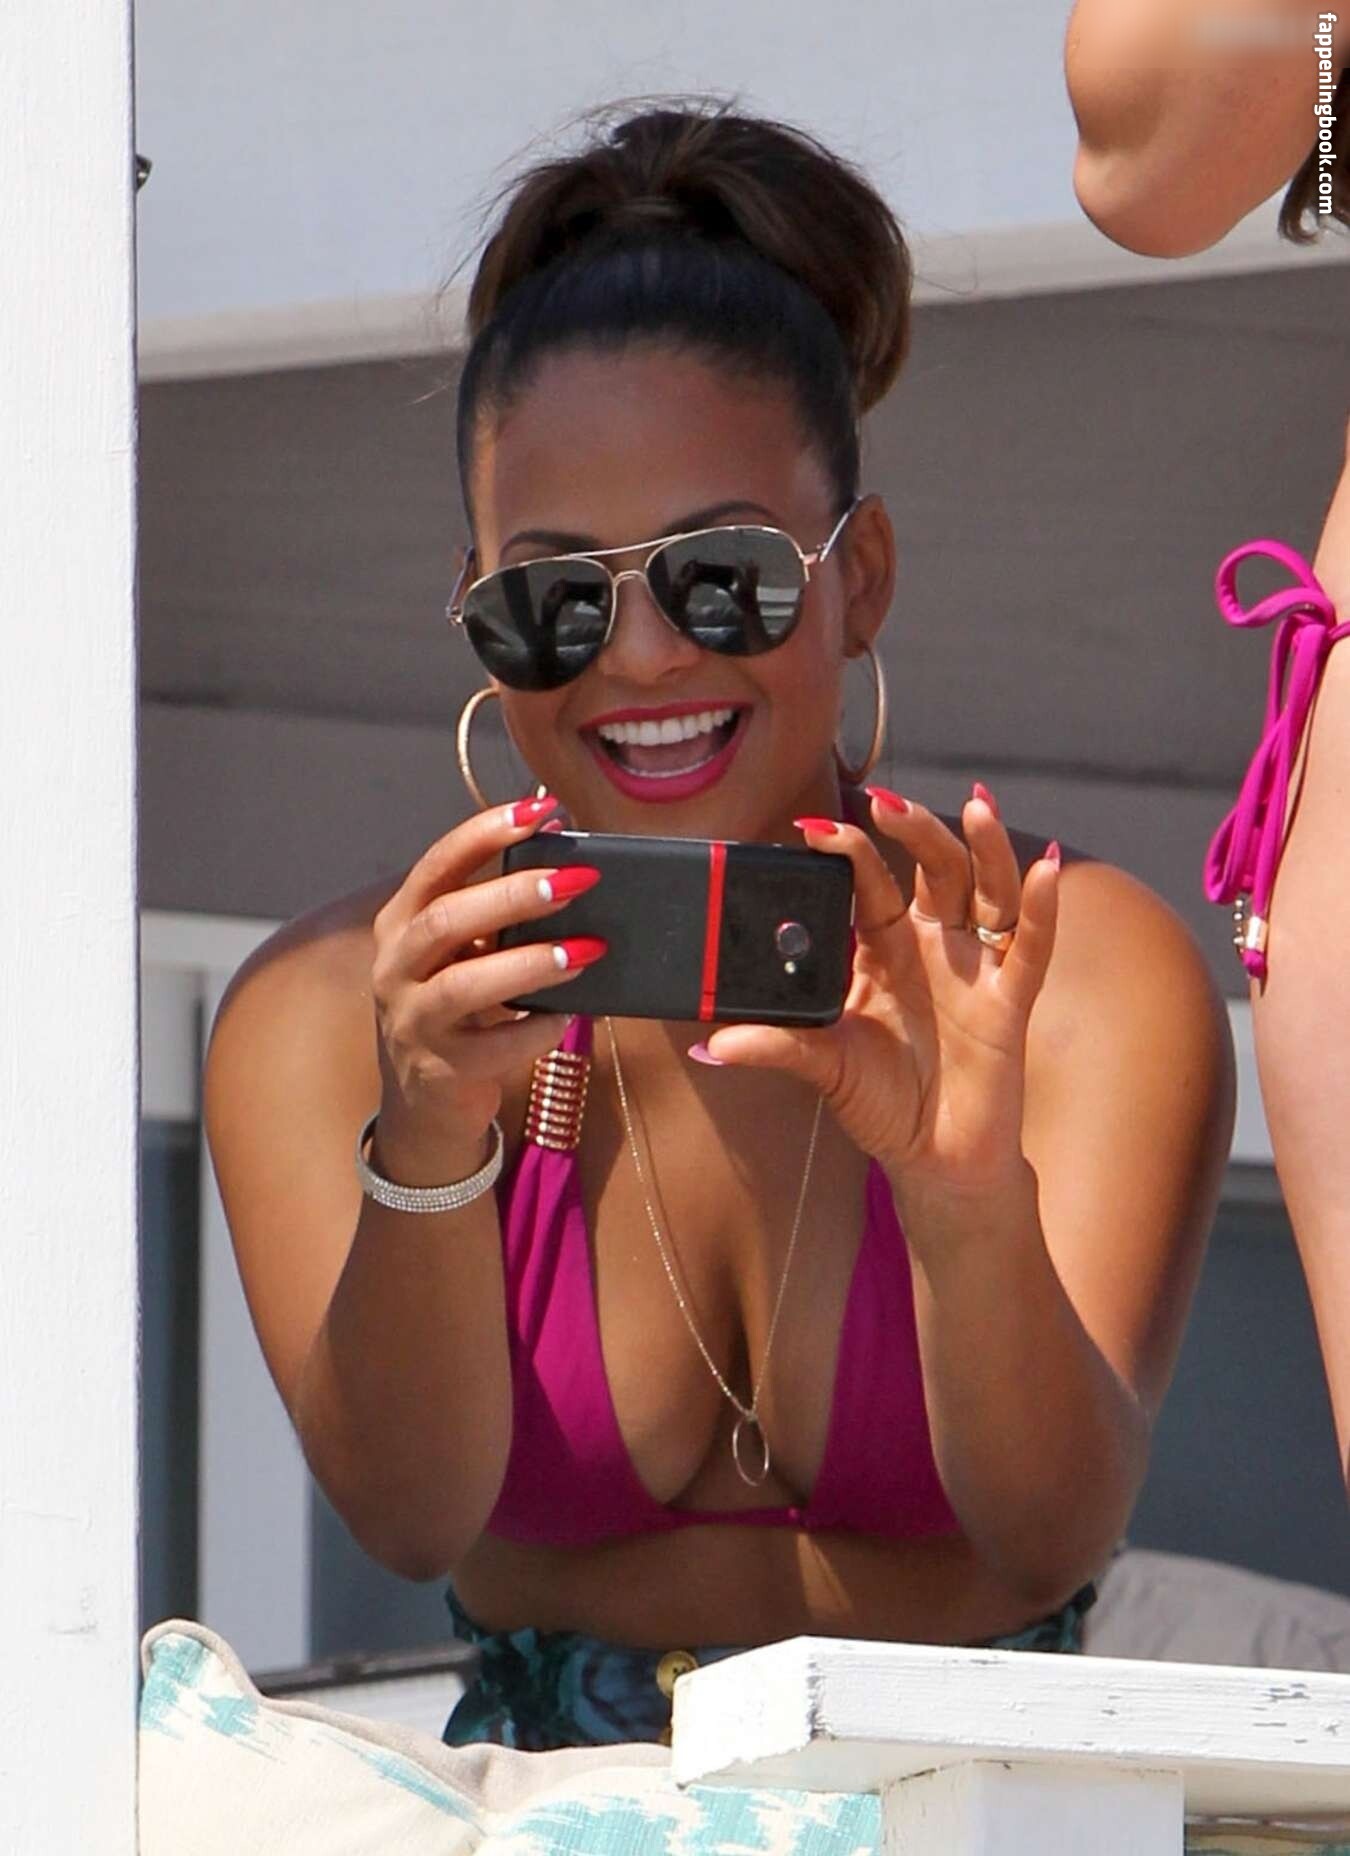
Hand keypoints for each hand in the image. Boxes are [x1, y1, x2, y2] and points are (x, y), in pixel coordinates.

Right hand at [369, 795, 605, 1176]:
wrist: (424, 1102)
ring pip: (464, 984)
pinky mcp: (440, 1070)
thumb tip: (566, 862)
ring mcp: (412, 1021)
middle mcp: (396, 967)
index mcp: (402, 923)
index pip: (437, 865)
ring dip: (531, 962)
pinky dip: (537, 1028)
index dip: (486, 833)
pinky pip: (495, 1046)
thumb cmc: (456, 1010)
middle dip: (514, 894)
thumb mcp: (461, 956)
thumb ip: (495, 916)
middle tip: (577, 881)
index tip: (541, 810)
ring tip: (587, 950)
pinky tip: (568, 1016)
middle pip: (446, 918)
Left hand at [701, 788, 1060, 1206]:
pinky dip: (1043, 910)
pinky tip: (1048, 870)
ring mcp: (974, 968)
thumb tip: (710, 1045)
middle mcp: (933, 947)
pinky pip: (1029, 949)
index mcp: (883, 950)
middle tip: (890, 804)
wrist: (933, 1161)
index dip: (850, 853)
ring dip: (985, 848)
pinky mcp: (1009, 1002)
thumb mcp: (823, 1068)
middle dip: (916, 832)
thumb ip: (777, 1047)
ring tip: (976, 807)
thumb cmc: (881, 1104)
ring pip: (986, 891)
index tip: (817, 828)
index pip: (870, 885)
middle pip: (933, 870)